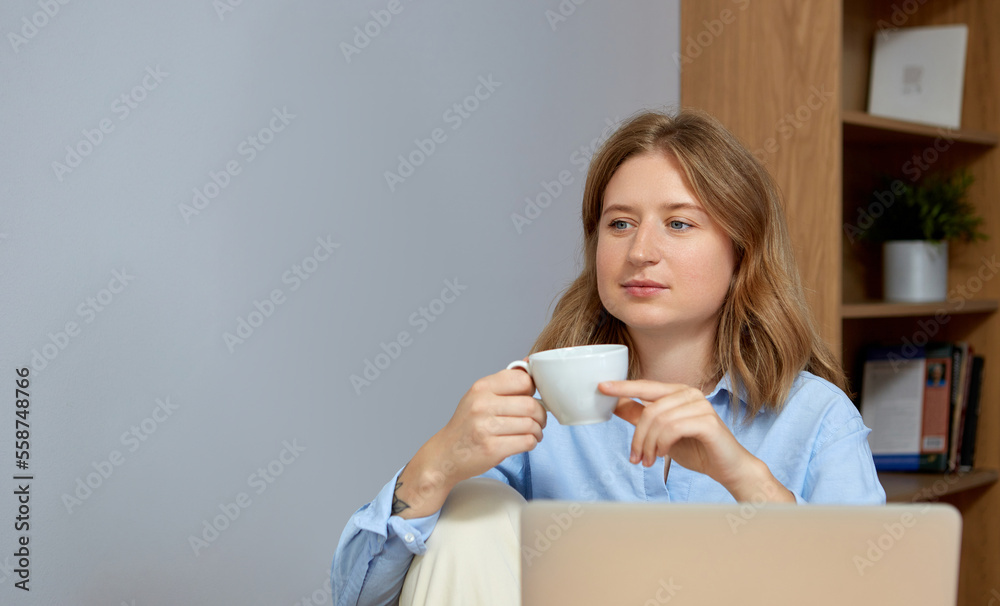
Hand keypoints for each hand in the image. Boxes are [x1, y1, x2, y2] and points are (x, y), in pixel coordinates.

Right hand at [434, 363, 546, 483]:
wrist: (446, 454)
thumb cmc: (467, 424)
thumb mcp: (479, 396)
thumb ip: (504, 381)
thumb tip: (528, 362)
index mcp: (481, 388)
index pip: (523, 380)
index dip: (533, 389)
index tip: (533, 397)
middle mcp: (482, 405)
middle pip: (530, 405)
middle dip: (541, 414)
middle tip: (539, 420)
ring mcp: (485, 427)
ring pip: (531, 425)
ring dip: (538, 431)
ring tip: (534, 433)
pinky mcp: (492, 448)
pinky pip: (526, 442)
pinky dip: (532, 442)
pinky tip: (526, 441)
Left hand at [599, 379, 755, 489]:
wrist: (727, 468)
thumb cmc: (696, 449)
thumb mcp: (660, 434)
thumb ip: (641, 417)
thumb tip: (615, 404)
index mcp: (677, 392)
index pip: (645, 387)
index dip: (622, 387)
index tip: (600, 387)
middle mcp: (689, 393)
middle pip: (649, 409)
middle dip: (638, 437)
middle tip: (635, 458)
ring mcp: (700, 405)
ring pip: (659, 420)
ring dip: (648, 445)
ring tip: (649, 461)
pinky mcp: (708, 421)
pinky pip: (673, 428)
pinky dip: (662, 444)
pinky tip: (662, 455)